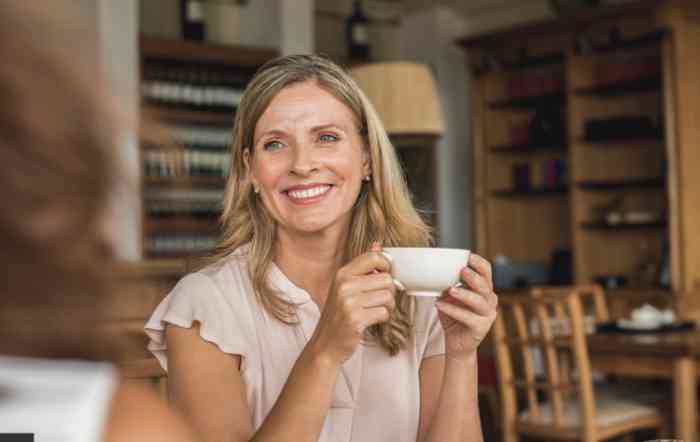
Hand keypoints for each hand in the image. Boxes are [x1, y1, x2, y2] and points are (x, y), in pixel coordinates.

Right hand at [309, 243, 395, 365]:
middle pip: (386, 279)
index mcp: (342, 274)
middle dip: (389, 291)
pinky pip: (384, 313)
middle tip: (381, 299)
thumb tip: (378, 244)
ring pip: (388, 296)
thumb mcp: (345, 287)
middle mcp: (344, 285)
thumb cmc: (338, 315)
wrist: (325, 344)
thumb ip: (362, 267)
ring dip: (387, 306)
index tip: (385, 275)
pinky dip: (383, 318)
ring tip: (376, 310)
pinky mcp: (356, 319)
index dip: (386, 265)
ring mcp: (349, 302)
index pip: (373, 257)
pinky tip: (371, 320)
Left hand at [435, 253, 497, 358]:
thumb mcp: (450, 297)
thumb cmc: (454, 316)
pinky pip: (468, 317)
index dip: (479, 263)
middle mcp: (490, 300)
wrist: (456, 344)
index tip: (467, 255)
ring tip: (450, 290)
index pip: (487, 271)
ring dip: (464, 294)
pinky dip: (453, 310)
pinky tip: (440, 304)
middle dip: (474, 277)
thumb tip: (436, 272)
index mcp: (484, 288)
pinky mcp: (481, 328)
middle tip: (462, 271)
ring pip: (479, 301)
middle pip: (486, 285)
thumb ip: (448, 285)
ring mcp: (487, 315)